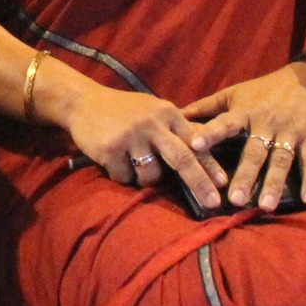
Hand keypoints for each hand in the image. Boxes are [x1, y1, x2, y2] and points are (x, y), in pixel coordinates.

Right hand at [57, 78, 222, 209]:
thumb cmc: (124, 110)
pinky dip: (121, 175)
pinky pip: (124, 177)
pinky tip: (113, 160)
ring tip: (132, 163)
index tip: (224, 184)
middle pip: (182, 158)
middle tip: (213, 203)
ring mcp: (130, 136)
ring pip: (151, 174)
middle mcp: (152, 123)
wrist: (81, 101)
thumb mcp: (153, 111)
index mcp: (167, 113)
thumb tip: (207, 152)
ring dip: (145, 178)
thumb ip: (177, 129)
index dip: (211, 165)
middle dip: (200, 183)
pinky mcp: (110, 148)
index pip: (195, 142)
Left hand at [183, 64, 305, 209]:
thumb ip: (206, 106)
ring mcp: (290, 134)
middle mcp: (267, 125)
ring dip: (274, 183)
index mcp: (245, 113)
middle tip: (234, 199)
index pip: (225, 124)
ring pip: (281, 161)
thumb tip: (178, 114)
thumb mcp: (234, 93)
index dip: (210, 133)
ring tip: (265, 205)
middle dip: (244, 175)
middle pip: (254, 153)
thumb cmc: (265, 90)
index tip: (195, 146)